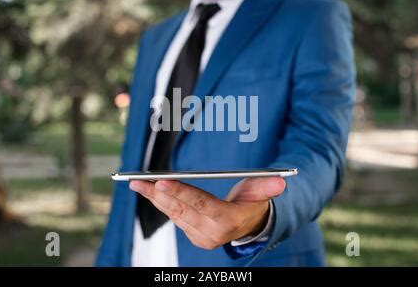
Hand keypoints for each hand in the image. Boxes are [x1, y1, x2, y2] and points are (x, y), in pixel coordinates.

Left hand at [129, 176, 285, 249]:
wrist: (248, 225)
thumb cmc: (252, 204)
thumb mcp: (261, 194)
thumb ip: (267, 187)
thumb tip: (280, 182)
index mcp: (227, 221)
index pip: (200, 205)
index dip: (181, 192)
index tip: (161, 181)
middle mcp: (211, 232)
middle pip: (181, 210)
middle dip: (158, 194)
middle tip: (138, 181)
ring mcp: (200, 236)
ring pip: (173, 214)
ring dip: (154, 198)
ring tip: (137, 184)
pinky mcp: (192, 234)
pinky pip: (174, 217)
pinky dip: (161, 203)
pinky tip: (149, 191)